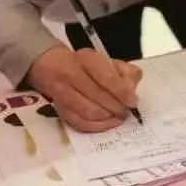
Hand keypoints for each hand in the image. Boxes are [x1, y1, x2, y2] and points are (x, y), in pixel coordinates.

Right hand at [27, 46, 141, 131]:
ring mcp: (63, 93)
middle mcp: (72, 74)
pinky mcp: (60, 109)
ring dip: (108, 117)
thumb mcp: (108, 61)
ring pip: (89, 112)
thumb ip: (125, 72)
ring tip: (118, 116)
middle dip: (117, 107)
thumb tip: (132, 88)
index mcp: (87, 59)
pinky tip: (108, 122)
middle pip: (98, 96)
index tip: (132, 101)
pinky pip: (81, 123)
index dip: (121, 91)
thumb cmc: (87, 66)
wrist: (53, 67)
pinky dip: (98, 126)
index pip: (106, 77)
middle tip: (126, 111)